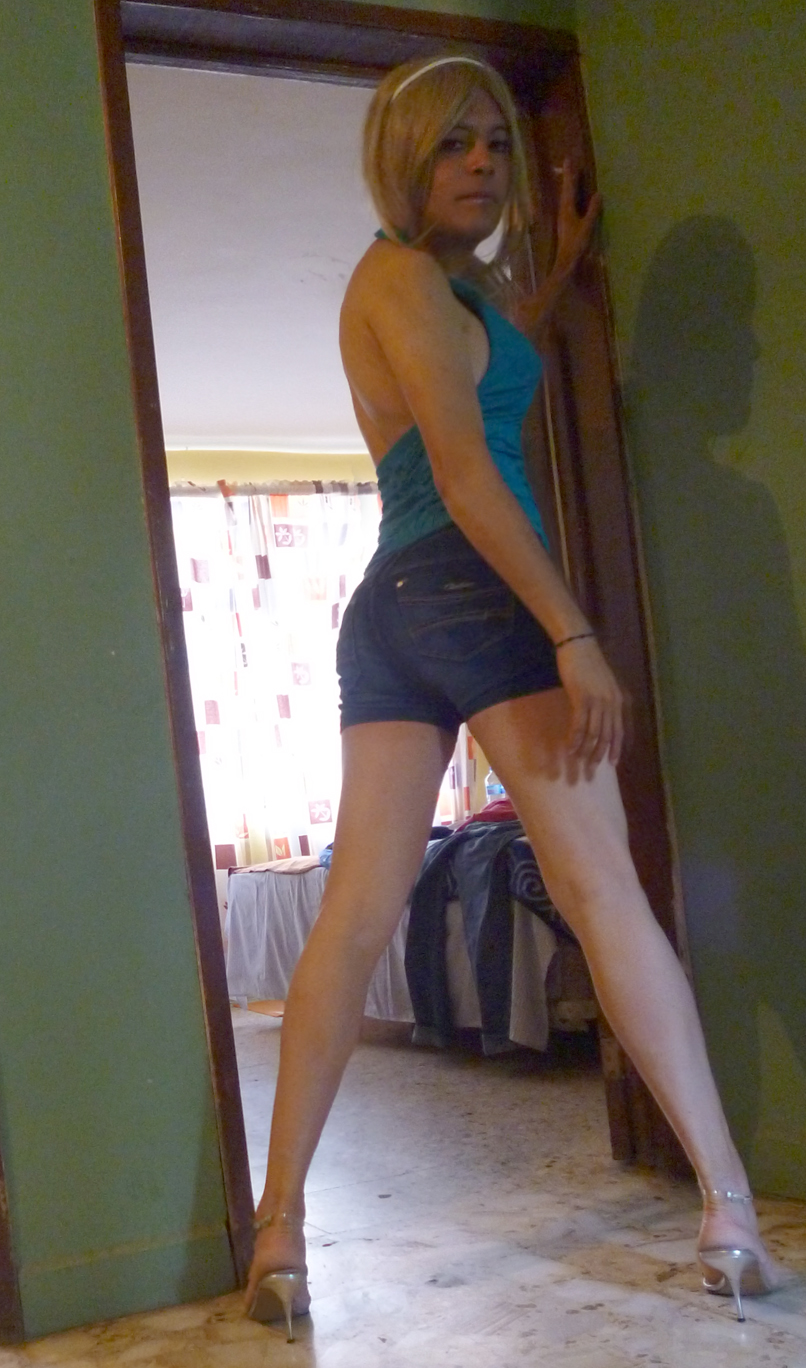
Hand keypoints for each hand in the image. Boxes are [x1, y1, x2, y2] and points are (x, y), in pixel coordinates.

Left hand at [553, 158, 601, 280]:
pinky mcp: (565, 223)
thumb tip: (598, 194)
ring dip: (569, 185)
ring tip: (571, 175)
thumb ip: (593, 210)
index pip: (569, 187)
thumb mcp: (587, 226)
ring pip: (565, 197)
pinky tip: (573, 197)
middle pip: (565, 190)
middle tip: (569, 163)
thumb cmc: (576, 244)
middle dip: (568, 177)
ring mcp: (563, 217)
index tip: (569, 160)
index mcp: (567, 209)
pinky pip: (568, 204)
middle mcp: (563, 211)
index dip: (570, 174)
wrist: (566, 261)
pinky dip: (571, 196)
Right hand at [555, 635, 624, 765]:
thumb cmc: (588, 661)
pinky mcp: (582, 698)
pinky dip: (575, 740)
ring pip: (593, 733)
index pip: (620, 730)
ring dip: (585, 750)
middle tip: (592, 770)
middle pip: (607, 736)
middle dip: (600, 755)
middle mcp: (611, 702)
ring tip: (578, 762)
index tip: (612, 764)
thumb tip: (601, 714)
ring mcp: (598, 701)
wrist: (578, 643)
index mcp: (618, 699)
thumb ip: (605, 698)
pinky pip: (579, 725)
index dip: (615, 748)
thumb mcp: (603, 682)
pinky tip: (569, 748)